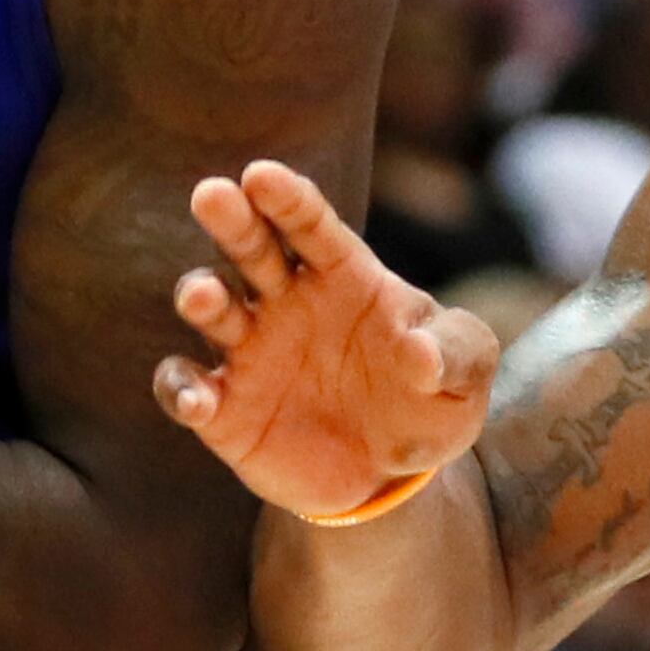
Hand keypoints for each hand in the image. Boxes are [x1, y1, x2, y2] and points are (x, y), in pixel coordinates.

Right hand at [155, 160, 498, 521]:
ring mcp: (249, 351)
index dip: (287, 198)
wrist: (394, 474)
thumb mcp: (468, 374)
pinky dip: (182, 388)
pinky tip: (198, 399)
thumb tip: (421, 353)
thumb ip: (457, 353)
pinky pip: (186, 387)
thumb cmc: (431, 401)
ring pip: (211, 307)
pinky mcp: (224, 407)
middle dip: (232, 220)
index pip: (310, 224)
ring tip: (205, 296)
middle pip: (251, 248)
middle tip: (213, 195)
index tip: (262, 176)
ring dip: (201, 295)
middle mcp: (286, 301)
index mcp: (342, 275)